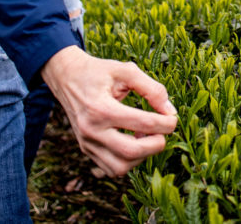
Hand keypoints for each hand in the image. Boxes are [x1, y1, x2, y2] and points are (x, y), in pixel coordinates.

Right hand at [41, 46, 177, 176]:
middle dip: (156, 144)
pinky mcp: (87, 150)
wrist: (67, 78)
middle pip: (131, 152)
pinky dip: (129, 161)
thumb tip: (170, 111)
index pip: (143, 123)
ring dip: (142, 156)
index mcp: (101, 109)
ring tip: (146, 136)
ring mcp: (87, 144)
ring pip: (121, 167)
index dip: (166, 123)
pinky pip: (111, 168)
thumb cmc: (98, 72)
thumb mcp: (126, 70)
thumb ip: (152, 88)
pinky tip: (134, 141)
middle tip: (164, 130)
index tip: (173, 117)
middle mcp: (91, 131)